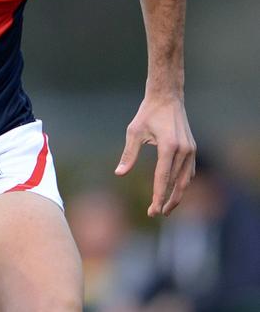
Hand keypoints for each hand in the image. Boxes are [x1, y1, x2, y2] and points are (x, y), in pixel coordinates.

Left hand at [115, 94, 195, 216]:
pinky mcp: (192, 148)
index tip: (152, 211)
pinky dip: (182, 184)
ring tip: (166, 208)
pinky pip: (188, 171)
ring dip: (177, 195)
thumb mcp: (134, 131)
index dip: (158, 197)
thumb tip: (119, 173)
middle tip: (157, 214)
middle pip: (177, 183)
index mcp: (169, 147)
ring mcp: (190, 150)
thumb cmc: (147, 113)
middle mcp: (183, 150)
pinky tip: (174, 191)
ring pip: (185, 180)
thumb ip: (129, 154)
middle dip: (168, 201)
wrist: (167, 97)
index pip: (163, 178)